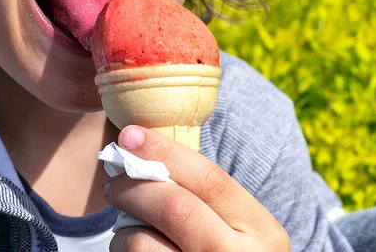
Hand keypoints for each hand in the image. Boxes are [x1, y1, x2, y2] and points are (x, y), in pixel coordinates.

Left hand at [105, 126, 290, 251]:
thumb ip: (205, 194)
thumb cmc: (228, 251)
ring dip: (123, 229)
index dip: (165, 151)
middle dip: (134, 188)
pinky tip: (134, 248)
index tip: (130, 136)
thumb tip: (143, 149)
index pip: (210, 179)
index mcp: (261, 230)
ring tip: (126, 226)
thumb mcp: (238, 225)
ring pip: (144, 243)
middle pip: (175, 208)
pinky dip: (124, 251)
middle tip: (114, 183)